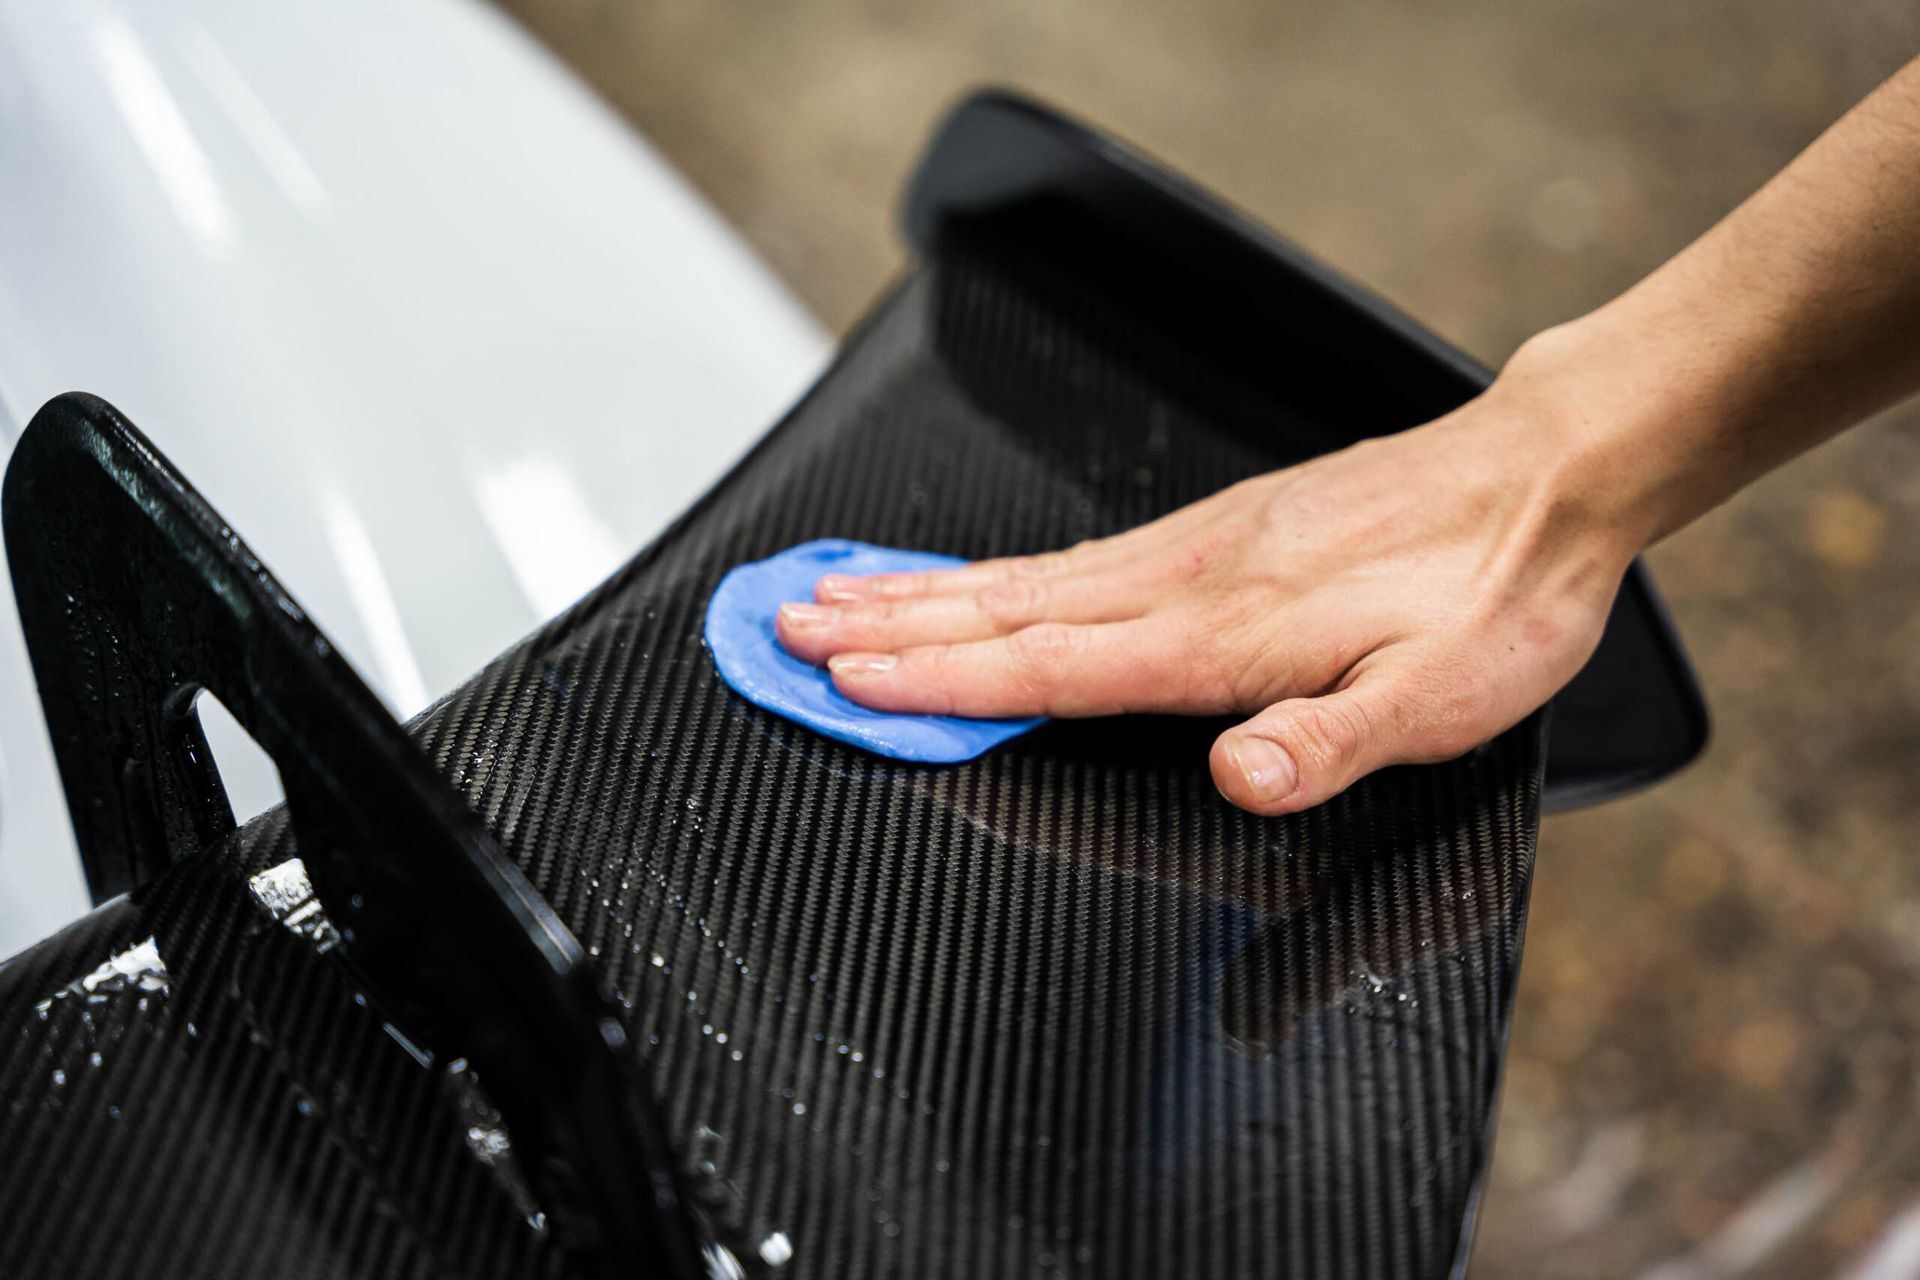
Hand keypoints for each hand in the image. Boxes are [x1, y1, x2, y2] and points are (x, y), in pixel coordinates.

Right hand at [776, 335, 1647, 813]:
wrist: (1544, 474)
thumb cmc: (1496, 594)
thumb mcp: (1443, 697)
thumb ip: (1328, 741)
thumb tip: (1235, 778)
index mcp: (1222, 635)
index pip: (1050, 664)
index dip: (941, 679)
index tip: (846, 678)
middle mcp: (1187, 579)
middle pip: (1006, 608)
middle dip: (888, 624)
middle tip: (787, 624)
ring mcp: (1195, 545)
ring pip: (1026, 573)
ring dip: (921, 588)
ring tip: (837, 590)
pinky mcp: (1215, 526)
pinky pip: (1072, 552)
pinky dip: (993, 565)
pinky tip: (970, 575)